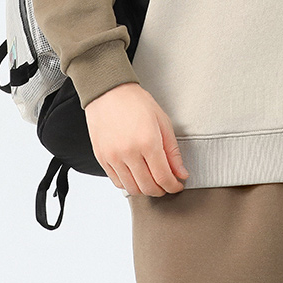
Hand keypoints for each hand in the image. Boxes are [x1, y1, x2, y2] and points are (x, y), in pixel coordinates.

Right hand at [84, 82, 189, 196]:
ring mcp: (113, 158)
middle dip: (161, 190)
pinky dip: (129, 184)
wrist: (109, 93)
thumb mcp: (162, 122)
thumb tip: (181, 173)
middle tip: (167, 184)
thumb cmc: (137, 103)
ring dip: (145, 190)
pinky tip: (136, 175)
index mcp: (148, 142)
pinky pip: (117, 182)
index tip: (178, 185)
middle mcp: (129, 153)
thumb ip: (172, 151)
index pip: (163, 177)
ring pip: (132, 189)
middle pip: (148, 187)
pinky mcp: (102, 159)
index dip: (173, 186)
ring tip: (152, 180)